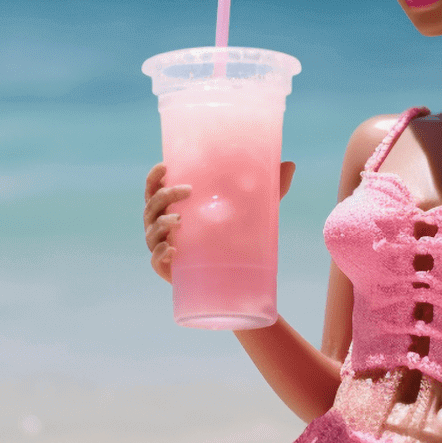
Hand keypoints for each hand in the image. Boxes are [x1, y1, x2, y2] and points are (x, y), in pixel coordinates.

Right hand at [143, 161, 295, 283]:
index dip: (154, 177)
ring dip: (161, 223)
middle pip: (152, 206)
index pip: (154, 188)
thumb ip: (270, 187)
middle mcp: (162, 225)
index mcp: (173, 207)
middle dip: (165, 196)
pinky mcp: (167, 270)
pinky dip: (160, 255)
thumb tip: (291, 164)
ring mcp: (162, 248)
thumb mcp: (252, 209)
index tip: (165, 166)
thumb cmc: (235, 235)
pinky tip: (172, 250)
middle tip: (187, 191)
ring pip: (151, 232)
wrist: (234, 278)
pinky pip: (155, 261)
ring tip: (179, 220)